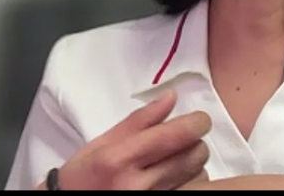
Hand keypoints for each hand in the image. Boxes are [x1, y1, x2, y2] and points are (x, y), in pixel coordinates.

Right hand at [55, 89, 210, 189]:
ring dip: (192, 164)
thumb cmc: (84, 175)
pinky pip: (191, 190)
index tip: (197, 120)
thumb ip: (140, 120)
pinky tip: (175, 179)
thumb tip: (171, 97)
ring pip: (198, 175)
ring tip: (174, 162)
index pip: (177, 134)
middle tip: (183, 141)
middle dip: (194, 142)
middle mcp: (136, 184)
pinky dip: (190, 182)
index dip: (197, 123)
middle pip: (194, 154)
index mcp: (120, 157)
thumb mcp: (104, 142)